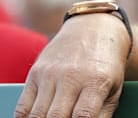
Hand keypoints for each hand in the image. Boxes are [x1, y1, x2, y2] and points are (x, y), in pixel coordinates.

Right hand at [14, 13, 130, 117]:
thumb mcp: (114, 88)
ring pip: (37, 115)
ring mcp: (50, 74)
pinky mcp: (35, 72)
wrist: (93, 29)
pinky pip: (23, 106)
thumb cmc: (106, 65)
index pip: (83, 117)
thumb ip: (103, 114)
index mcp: (95, 81)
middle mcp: (71, 77)